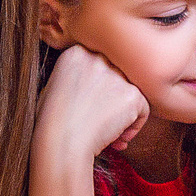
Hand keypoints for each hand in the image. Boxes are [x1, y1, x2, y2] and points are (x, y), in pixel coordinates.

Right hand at [36, 44, 149, 166]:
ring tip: (108, 131)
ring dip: (123, 112)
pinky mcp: (132, 94)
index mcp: (76, 52)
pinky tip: (117, 138)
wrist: (61, 143)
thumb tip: (99, 88)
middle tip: (101, 117)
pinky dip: (133, 126)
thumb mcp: (55, 87)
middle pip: (117, 74)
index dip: (99, 87)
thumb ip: (78, 76)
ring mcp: (116, 75)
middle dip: (112, 97)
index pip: (99, 63)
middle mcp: (98, 58)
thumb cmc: (52, 123)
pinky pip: (143, 109)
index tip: (90, 104)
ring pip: (130, 91)